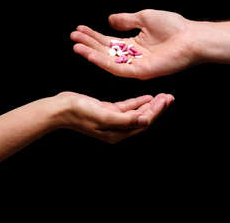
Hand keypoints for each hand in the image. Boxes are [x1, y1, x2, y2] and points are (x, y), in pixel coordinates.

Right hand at [48, 92, 173, 143]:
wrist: (60, 109)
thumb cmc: (80, 112)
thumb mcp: (104, 115)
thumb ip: (126, 119)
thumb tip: (145, 121)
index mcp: (118, 134)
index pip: (143, 123)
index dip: (156, 112)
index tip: (166, 100)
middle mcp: (117, 130)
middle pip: (143, 119)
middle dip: (157, 109)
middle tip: (169, 97)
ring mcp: (112, 121)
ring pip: (136, 113)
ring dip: (150, 105)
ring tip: (162, 96)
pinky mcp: (108, 112)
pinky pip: (127, 108)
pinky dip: (137, 103)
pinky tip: (147, 97)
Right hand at [71, 9, 197, 79]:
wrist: (191, 37)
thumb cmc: (173, 26)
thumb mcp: (144, 17)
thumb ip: (126, 20)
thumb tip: (109, 20)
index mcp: (134, 44)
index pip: (109, 41)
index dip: (94, 36)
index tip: (79, 29)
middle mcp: (133, 56)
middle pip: (105, 52)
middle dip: (89, 44)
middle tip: (73, 37)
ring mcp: (136, 65)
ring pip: (109, 61)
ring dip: (92, 53)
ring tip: (76, 45)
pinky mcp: (141, 72)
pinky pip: (118, 69)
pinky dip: (103, 62)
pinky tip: (91, 55)